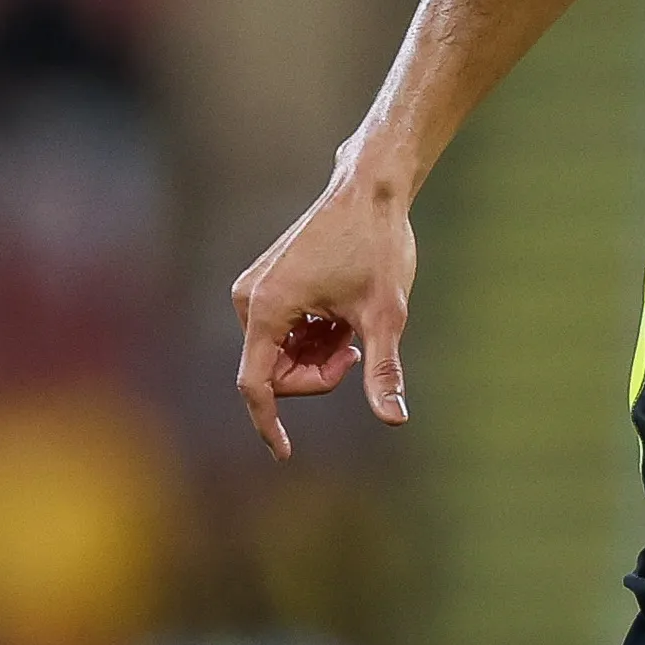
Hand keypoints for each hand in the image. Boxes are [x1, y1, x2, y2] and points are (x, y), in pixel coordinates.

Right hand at [229, 158, 415, 457]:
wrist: (369, 190)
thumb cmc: (378, 245)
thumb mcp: (386, 314)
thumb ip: (383, 370)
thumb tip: (395, 418)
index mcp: (267, 309)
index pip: (255, 386)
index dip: (268, 424)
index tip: (285, 453)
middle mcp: (249, 300)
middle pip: (273, 374)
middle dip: (316, 377)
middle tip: (357, 354)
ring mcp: (255, 291)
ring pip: (280, 356)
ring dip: (317, 357)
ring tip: (351, 327)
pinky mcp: (265, 284)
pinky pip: (282, 335)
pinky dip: (312, 339)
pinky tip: (339, 316)